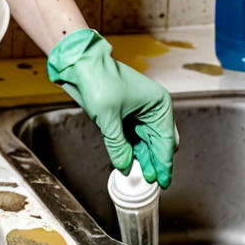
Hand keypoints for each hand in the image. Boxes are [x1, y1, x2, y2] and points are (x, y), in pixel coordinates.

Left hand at [46, 29, 175, 188]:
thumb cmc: (98, 79)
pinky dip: (131, 148)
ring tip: (141, 174)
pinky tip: (129, 160)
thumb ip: (118, 146)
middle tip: (150, 180)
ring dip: (142, 156)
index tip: (164, 181)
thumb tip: (126, 166)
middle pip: (157, 142)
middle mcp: (151, 107)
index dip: (164, 163)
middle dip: (154, 161)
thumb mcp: (108, 117)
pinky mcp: (123, 112)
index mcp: (158, 104)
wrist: (79, 62)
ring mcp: (137, 110)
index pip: (165, 141)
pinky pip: (131, 135)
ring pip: (144, 140)